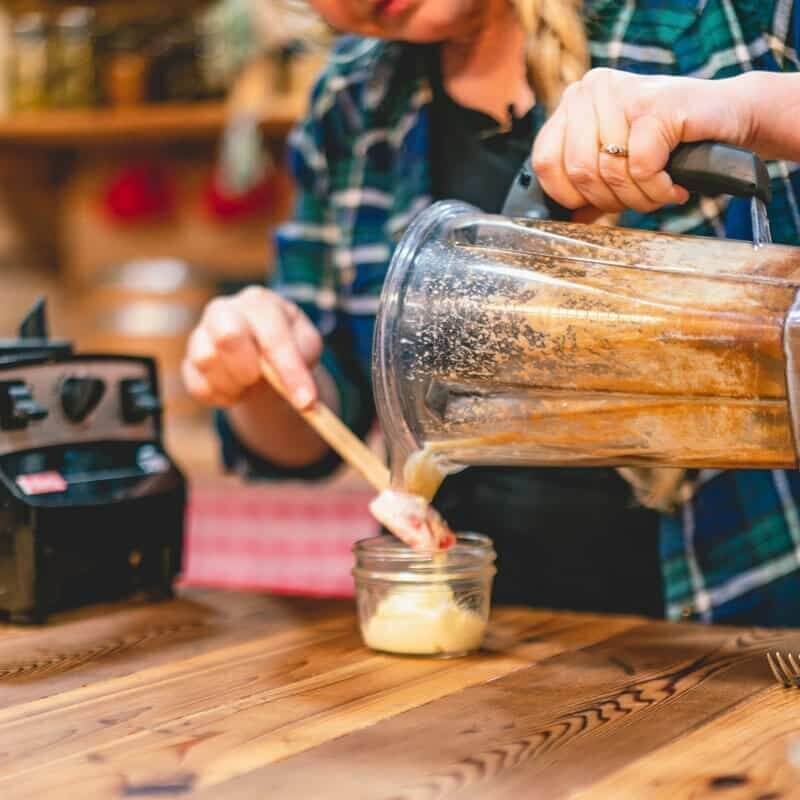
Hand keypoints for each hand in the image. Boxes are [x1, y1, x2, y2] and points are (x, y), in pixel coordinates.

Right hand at [182, 286, 321, 409]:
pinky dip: (220, 397)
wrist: (261, 357)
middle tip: (260, 381)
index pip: (273, 335)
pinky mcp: (188, 362)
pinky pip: (198, 386)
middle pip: (227, 336)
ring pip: (207, 362)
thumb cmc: (287, 346)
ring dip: (235, 385)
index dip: (290, 371)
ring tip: (250, 385)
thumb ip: (304, 360)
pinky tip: (235, 391)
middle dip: (248, 368)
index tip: (306, 402)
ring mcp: (200, 334)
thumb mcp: (306, 346)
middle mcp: (224, 310)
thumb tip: (303, 396)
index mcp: (258, 302)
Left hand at [531, 68, 755, 214]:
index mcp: (574, 102)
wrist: (731, 117)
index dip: (569, 195)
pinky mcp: (655, 104)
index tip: (599, 203)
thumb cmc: (671, 144)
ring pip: (609, 172)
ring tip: (660, 190)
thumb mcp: (616, 161)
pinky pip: (641, 168)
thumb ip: (585, 183)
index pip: (544, 160)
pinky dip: (658, 190)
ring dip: (639, 198)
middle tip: (639, 197)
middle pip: (578, 171)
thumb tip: (565, 218)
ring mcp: (622, 92)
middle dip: (609, 200)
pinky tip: (674, 185)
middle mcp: (592, 89)